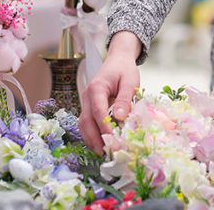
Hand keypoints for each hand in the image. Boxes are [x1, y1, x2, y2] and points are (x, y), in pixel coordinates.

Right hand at [79, 31, 141, 152]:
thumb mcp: (129, 82)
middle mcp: (87, 95)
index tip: (113, 141)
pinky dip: (92, 134)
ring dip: (91, 139)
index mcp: (97, 88)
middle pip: (85, 121)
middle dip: (95, 139)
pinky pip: (87, 122)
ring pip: (83, 124)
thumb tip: (119, 118)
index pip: (97, 111)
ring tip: (103, 153)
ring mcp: (86, 101)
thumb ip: (124, 99)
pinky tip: (101, 144)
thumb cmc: (124, 70)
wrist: (117, 60)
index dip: (104, 128)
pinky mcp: (89, 106)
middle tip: (107, 153)